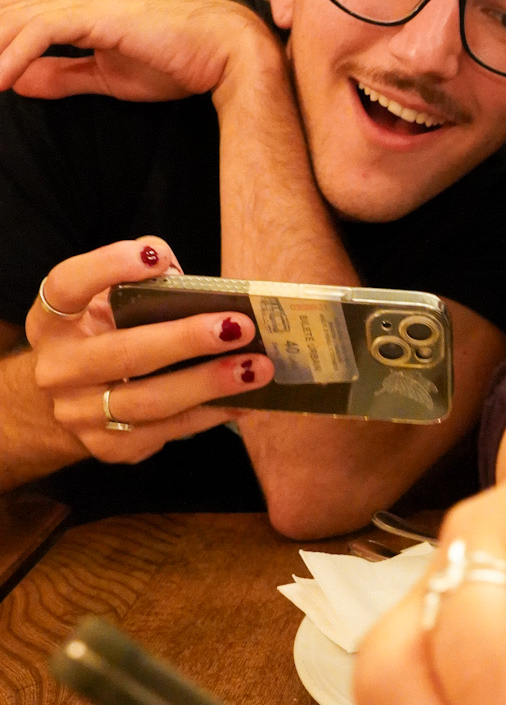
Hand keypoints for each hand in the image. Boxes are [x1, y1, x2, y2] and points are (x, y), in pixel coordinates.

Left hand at [0, 0, 278, 104]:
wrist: (229, 50)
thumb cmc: (179, 62)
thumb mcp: (109, 75)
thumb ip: (63, 76)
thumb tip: (19, 80)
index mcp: (75, 11)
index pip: (11, 19)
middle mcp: (72, 0)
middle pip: (1, 12)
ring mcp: (82, 3)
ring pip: (11, 19)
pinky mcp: (96, 14)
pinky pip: (40, 32)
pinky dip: (13, 56)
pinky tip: (0, 81)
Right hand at [27, 238, 273, 462]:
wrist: (65, 404)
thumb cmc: (100, 339)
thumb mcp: (103, 305)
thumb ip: (138, 283)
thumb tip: (182, 279)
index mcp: (52, 320)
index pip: (67, 286)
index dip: (108, 267)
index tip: (155, 258)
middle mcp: (58, 368)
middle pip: (124, 354)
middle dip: (186, 339)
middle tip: (238, 327)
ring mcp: (80, 414)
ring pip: (150, 401)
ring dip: (209, 383)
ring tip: (255, 368)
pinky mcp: (108, 446)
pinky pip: (168, 431)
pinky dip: (210, 413)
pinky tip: (245, 399)